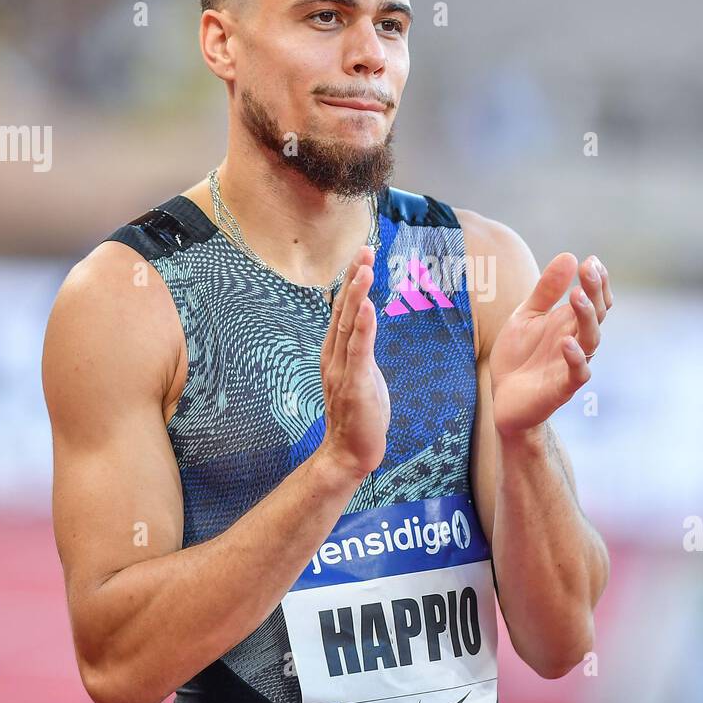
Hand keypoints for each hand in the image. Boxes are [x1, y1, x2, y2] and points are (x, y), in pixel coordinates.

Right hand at [317, 245, 390, 477]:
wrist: (348, 453)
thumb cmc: (358, 415)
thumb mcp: (361, 374)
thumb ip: (361, 349)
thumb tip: (367, 325)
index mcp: (336, 353)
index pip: (343, 310)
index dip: (352, 281)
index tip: (361, 256)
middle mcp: (335, 356)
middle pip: (343, 310)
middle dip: (354, 278)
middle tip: (364, 249)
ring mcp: (343, 370)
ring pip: (349, 325)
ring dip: (357, 295)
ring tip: (365, 269)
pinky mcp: (355, 384)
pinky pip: (359, 352)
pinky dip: (363, 328)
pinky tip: (367, 308)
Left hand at [489, 253, 613, 435]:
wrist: (503, 397)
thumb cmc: (519, 355)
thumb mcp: (527, 315)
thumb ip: (546, 290)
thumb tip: (570, 256)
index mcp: (570, 323)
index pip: (595, 299)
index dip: (597, 281)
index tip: (592, 261)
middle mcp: (576, 340)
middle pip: (597, 315)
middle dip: (595, 291)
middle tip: (588, 269)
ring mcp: (571, 364)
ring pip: (591, 340)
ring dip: (587, 318)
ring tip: (577, 296)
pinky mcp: (561, 387)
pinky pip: (577, 373)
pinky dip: (575, 359)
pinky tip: (567, 342)